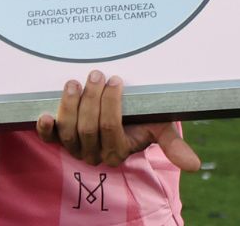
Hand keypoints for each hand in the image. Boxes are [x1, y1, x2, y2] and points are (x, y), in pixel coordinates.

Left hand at [36, 71, 200, 171]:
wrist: (121, 117)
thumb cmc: (140, 119)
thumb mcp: (159, 127)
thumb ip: (172, 144)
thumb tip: (195, 165)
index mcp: (118, 152)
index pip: (111, 128)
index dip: (111, 103)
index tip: (115, 79)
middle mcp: (94, 153)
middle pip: (87, 127)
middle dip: (91, 98)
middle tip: (96, 74)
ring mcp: (74, 147)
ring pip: (68, 130)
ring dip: (70, 104)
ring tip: (75, 82)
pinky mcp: (58, 138)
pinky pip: (48, 138)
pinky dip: (44, 127)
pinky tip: (44, 114)